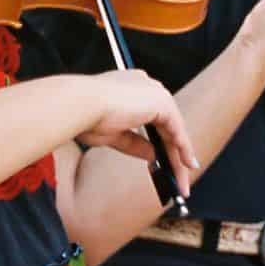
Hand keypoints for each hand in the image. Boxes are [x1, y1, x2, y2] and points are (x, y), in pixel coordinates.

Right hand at [74, 67, 199, 180]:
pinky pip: (177, 130)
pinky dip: (183, 149)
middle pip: (166, 124)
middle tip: (176, 175)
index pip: (152, 117)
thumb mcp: (114, 135)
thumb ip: (136, 143)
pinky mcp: (162, 102)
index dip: (159, 141)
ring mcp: (155, 92)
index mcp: (131, 87)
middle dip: (172, 152)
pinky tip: (186, 166)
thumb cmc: (84, 117)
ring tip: (181, 179)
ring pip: (173, 129)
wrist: (78, 106)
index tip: (161, 160)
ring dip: (179, 156)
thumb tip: (153, 155)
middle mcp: (146, 86)